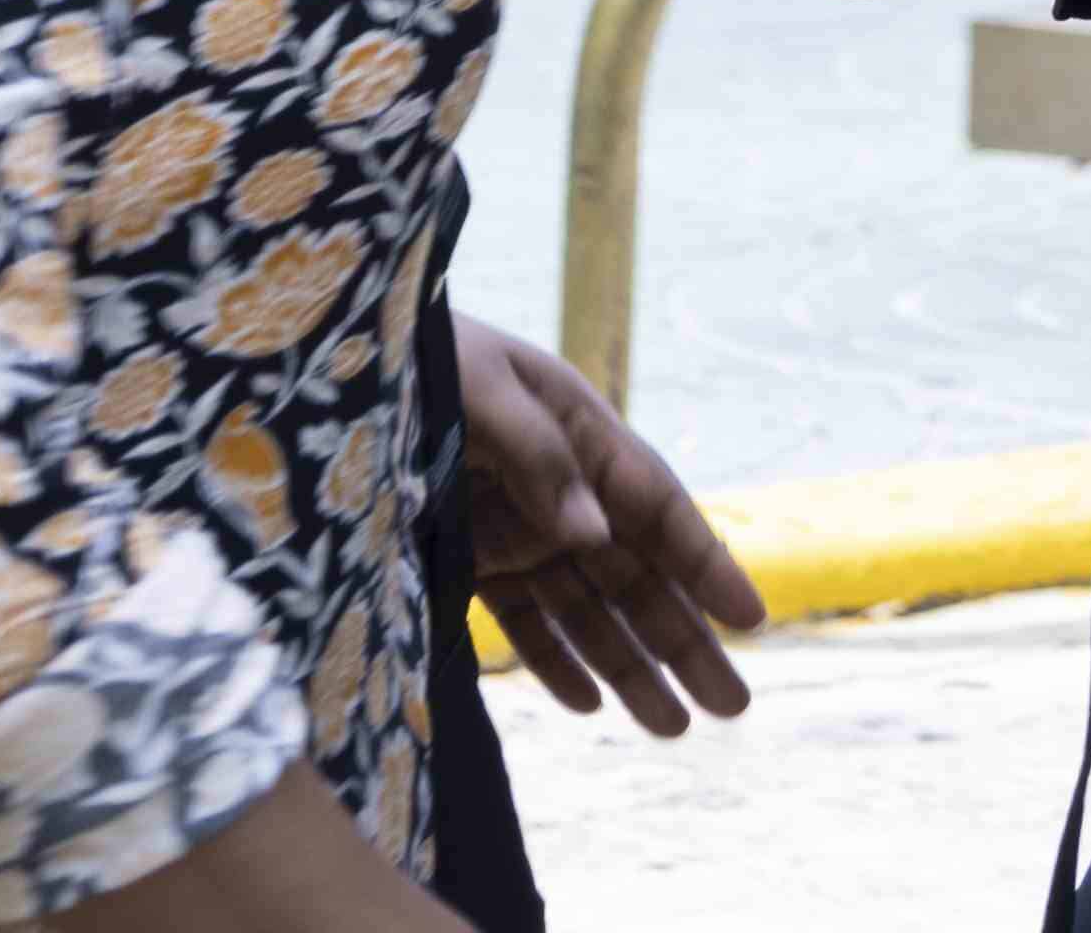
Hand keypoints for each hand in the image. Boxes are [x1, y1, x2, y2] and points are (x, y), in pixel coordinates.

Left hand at [458, 315, 767, 734]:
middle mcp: (563, 491)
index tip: (750, 618)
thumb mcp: (480, 388)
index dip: (707, 566)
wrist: (341, 374)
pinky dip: (556, 662)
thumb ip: (539, 456)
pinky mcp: (472, 561)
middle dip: (685, 644)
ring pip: (589, 613)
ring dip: (630, 670)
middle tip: (733, 706)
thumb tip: (593, 532)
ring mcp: (519, 531)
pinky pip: (525, 622)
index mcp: (581, 433)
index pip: (659, 510)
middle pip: (638, 578)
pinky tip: (589, 703)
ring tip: (672, 730)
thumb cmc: (423, 360)